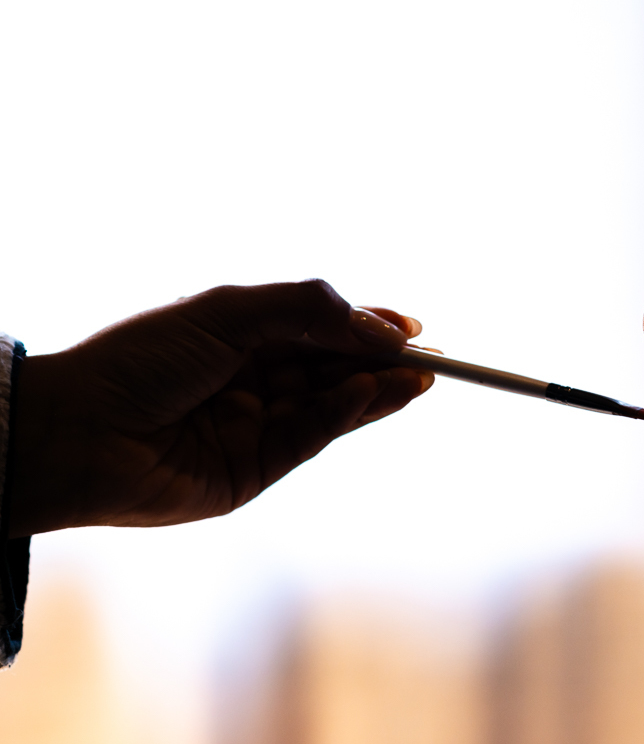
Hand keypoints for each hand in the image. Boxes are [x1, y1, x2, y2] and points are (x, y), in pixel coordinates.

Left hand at [7, 280, 431, 536]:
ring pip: (331, 404)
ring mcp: (254, 425)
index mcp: (240, 334)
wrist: (79, 432)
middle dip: (382, 360)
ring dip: (375, 389)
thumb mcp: (229, 312)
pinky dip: (342, 414)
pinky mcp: (254, 469)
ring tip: (419, 377)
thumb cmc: (140, 359)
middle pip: (334, 367)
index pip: (320, 328)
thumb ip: (308, 310)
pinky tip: (367, 394)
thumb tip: (378, 326)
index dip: (368, 326)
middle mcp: (251, 378)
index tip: (413, 325)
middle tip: (429, 357)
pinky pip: (310, 436)